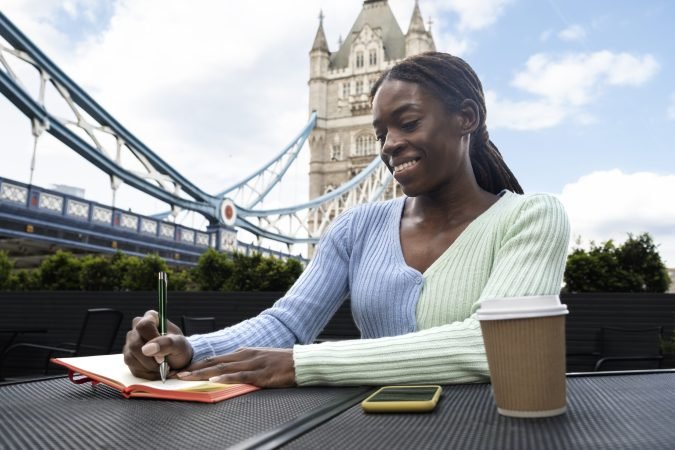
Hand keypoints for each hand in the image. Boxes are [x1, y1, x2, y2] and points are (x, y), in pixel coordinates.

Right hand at [123, 310, 192, 379]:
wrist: (177, 360)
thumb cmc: (179, 348)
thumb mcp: (180, 344)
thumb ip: (167, 343)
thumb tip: (147, 349)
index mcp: (151, 318)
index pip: (144, 326)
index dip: (152, 341)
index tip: (162, 354)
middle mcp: (137, 328)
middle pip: (134, 344)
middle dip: (150, 359)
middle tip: (164, 363)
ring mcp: (130, 343)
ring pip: (131, 357)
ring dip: (149, 367)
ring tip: (162, 367)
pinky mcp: (128, 356)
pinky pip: (132, 367)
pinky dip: (146, 372)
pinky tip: (156, 370)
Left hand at [177, 348, 295, 387]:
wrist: (299, 361)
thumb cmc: (281, 362)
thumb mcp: (259, 359)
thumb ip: (244, 363)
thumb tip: (228, 369)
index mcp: (243, 353)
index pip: (216, 358)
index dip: (198, 364)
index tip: (183, 369)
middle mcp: (245, 356)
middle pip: (214, 362)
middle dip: (194, 368)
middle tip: (177, 373)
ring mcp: (252, 364)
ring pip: (222, 368)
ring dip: (202, 373)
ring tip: (187, 376)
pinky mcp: (261, 373)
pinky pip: (240, 376)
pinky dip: (226, 377)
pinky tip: (215, 379)